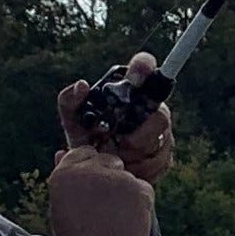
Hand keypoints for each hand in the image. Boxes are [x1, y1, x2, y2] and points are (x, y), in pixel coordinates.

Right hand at [46, 146, 154, 235]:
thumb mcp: (61, 204)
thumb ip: (65, 175)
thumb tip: (61, 151)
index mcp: (65, 173)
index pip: (83, 153)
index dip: (90, 171)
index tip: (91, 192)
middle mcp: (90, 169)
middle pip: (108, 160)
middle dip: (108, 178)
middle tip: (104, 208)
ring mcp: (117, 178)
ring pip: (126, 175)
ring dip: (124, 190)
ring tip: (114, 218)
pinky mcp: (140, 188)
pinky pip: (143, 188)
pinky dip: (140, 202)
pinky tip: (128, 221)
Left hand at [57, 53, 174, 183]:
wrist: (92, 170)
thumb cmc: (84, 137)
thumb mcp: (71, 119)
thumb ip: (69, 100)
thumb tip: (82, 85)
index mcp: (131, 90)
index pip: (144, 65)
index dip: (144, 67)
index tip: (133, 79)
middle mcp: (152, 107)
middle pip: (161, 115)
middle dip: (140, 134)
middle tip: (120, 143)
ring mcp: (162, 131)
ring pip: (159, 143)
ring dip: (135, 154)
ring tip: (115, 158)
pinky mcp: (165, 155)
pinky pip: (159, 162)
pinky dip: (139, 169)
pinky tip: (125, 168)